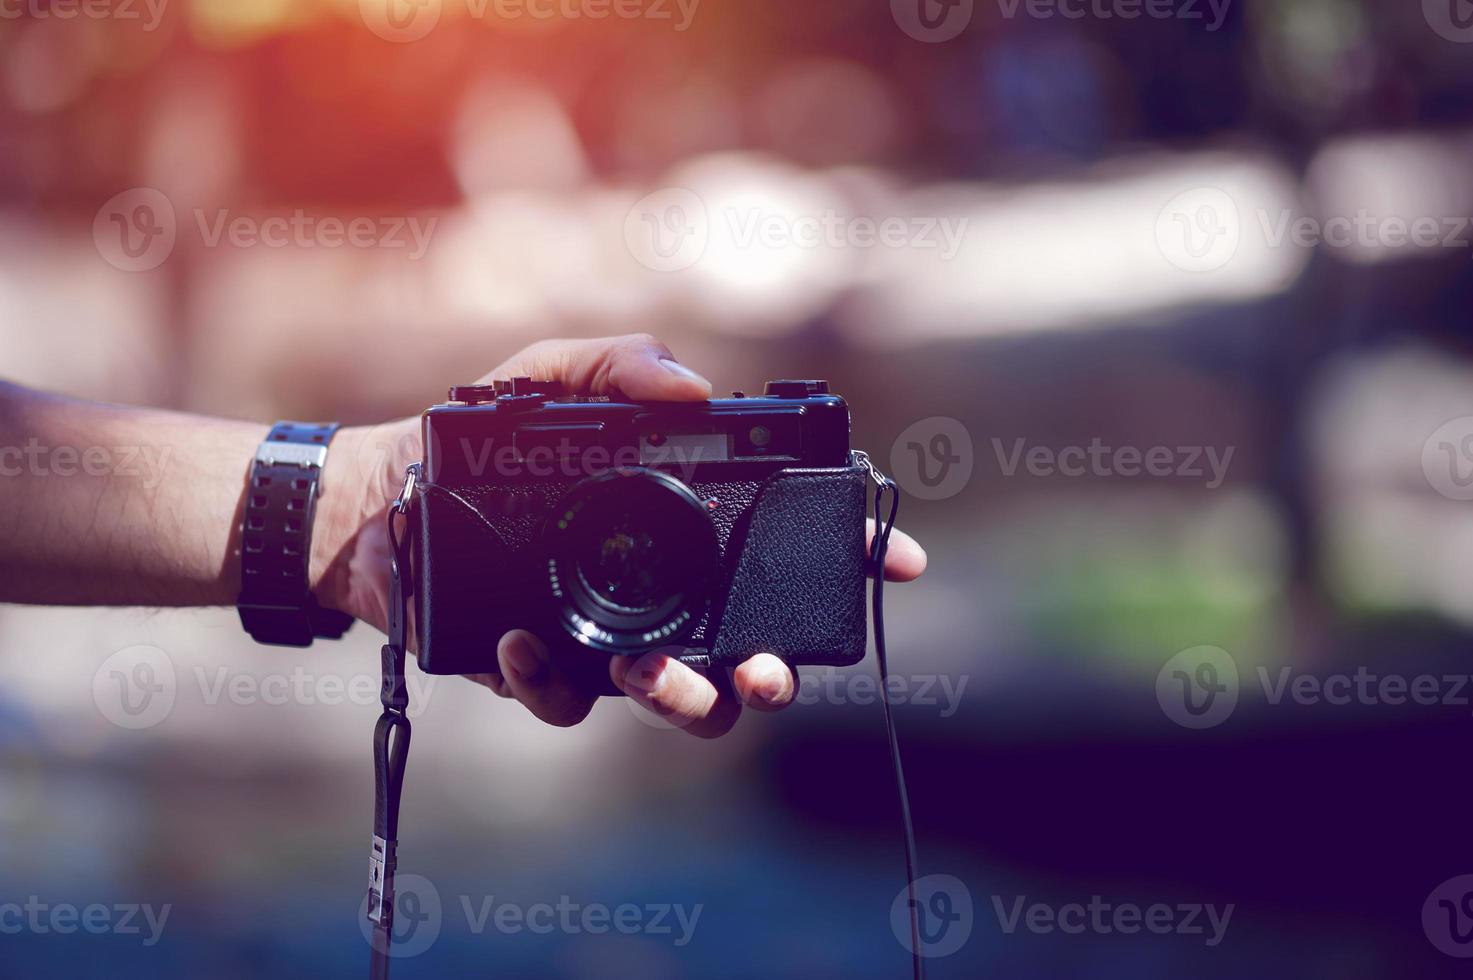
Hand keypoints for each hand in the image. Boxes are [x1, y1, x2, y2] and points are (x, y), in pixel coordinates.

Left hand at [313, 334, 926, 735]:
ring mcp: (603, 638)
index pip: (783, 545)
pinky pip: (567, 702)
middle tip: (771, 673)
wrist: (378, 498)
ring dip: (682, 702)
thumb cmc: (472, 439)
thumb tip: (695, 388)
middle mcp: (656, 590)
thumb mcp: (543, 378)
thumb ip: (615, 363)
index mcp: (676, 524)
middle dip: (776, 672)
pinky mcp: (541, 671)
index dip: (851, 554)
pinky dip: (550, 681)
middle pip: (749, 648)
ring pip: (677, 698)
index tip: (895, 561)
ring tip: (653, 676)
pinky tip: (520, 642)